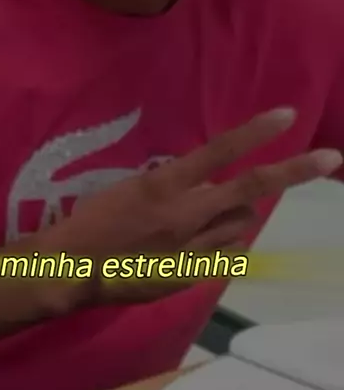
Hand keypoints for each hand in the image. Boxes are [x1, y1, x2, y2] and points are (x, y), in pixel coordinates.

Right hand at [33, 107, 342, 305]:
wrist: (71, 270)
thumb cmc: (89, 223)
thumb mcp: (127, 191)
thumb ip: (168, 187)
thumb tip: (201, 184)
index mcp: (162, 186)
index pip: (218, 152)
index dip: (255, 132)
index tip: (288, 114)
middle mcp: (183, 214)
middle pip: (250, 191)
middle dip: (293, 173)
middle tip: (330, 159)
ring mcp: (190, 248)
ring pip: (240, 223)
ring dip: (239, 212)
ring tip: (217, 214)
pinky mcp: (189, 274)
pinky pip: (224, 254)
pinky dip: (223, 244)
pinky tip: (204, 244)